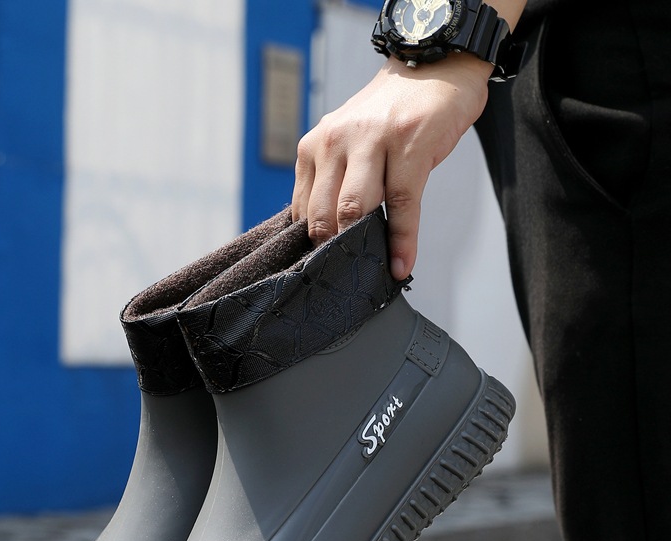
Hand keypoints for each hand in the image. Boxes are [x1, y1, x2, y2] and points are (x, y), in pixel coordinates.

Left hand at [291, 53, 491, 280]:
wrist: (434, 66)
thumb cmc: (390, 117)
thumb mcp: (348, 145)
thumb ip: (333, 183)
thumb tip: (328, 237)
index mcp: (315, 147)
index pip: (303, 209)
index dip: (312, 246)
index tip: (321, 272)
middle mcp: (336, 141)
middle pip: (323, 213)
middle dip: (332, 251)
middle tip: (344, 277)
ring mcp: (373, 141)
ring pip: (354, 208)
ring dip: (361, 247)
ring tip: (368, 272)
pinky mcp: (410, 145)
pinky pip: (401, 204)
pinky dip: (402, 241)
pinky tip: (401, 263)